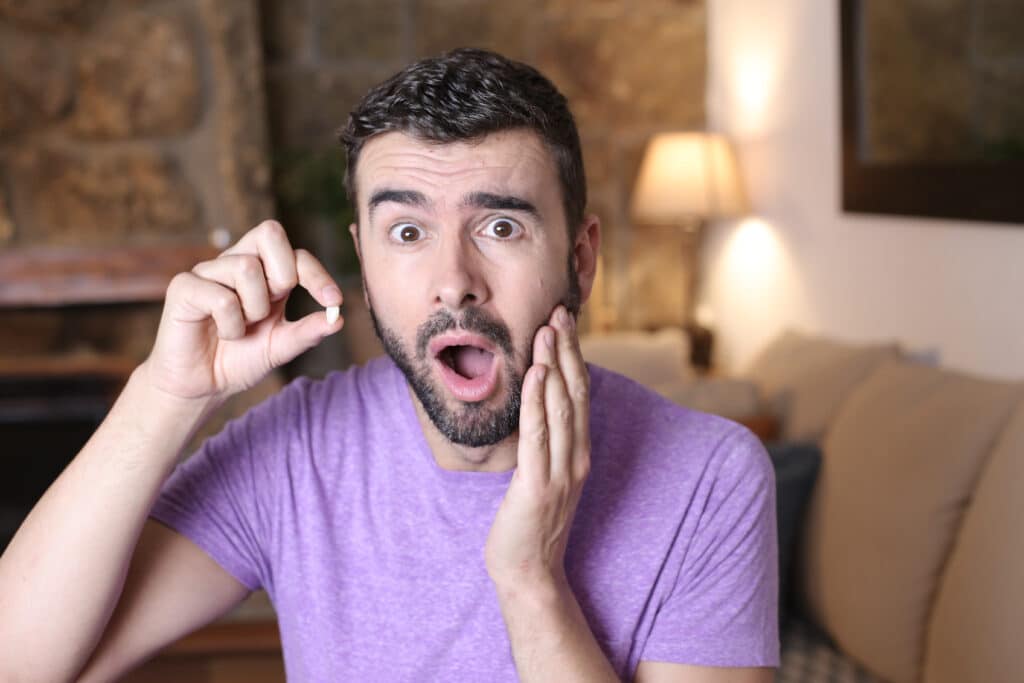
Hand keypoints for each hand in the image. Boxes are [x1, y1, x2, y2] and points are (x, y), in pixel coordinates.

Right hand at [141, 220, 343, 401]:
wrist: (202, 387)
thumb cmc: (239, 360)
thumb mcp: (281, 347)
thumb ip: (308, 332)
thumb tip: (339, 319)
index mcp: (263, 272)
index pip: (295, 253)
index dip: (317, 274)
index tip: (334, 301)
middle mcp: (235, 263)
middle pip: (270, 232)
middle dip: (282, 275)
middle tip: (272, 310)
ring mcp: (208, 272)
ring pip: (246, 267)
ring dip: (253, 308)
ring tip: (242, 329)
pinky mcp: (183, 287)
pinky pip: (220, 296)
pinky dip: (231, 324)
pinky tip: (224, 334)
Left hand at [484, 305, 590, 593]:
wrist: (528, 570)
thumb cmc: (530, 520)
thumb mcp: (544, 472)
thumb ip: (546, 439)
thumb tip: (537, 401)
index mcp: (579, 451)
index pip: (580, 393)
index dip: (573, 356)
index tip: (564, 321)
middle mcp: (576, 457)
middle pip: (575, 393)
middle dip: (567, 350)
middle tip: (559, 311)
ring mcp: (561, 472)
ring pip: (562, 408)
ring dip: (554, 366)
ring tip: (547, 331)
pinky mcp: (539, 486)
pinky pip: (538, 436)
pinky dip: (538, 403)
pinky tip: (536, 375)